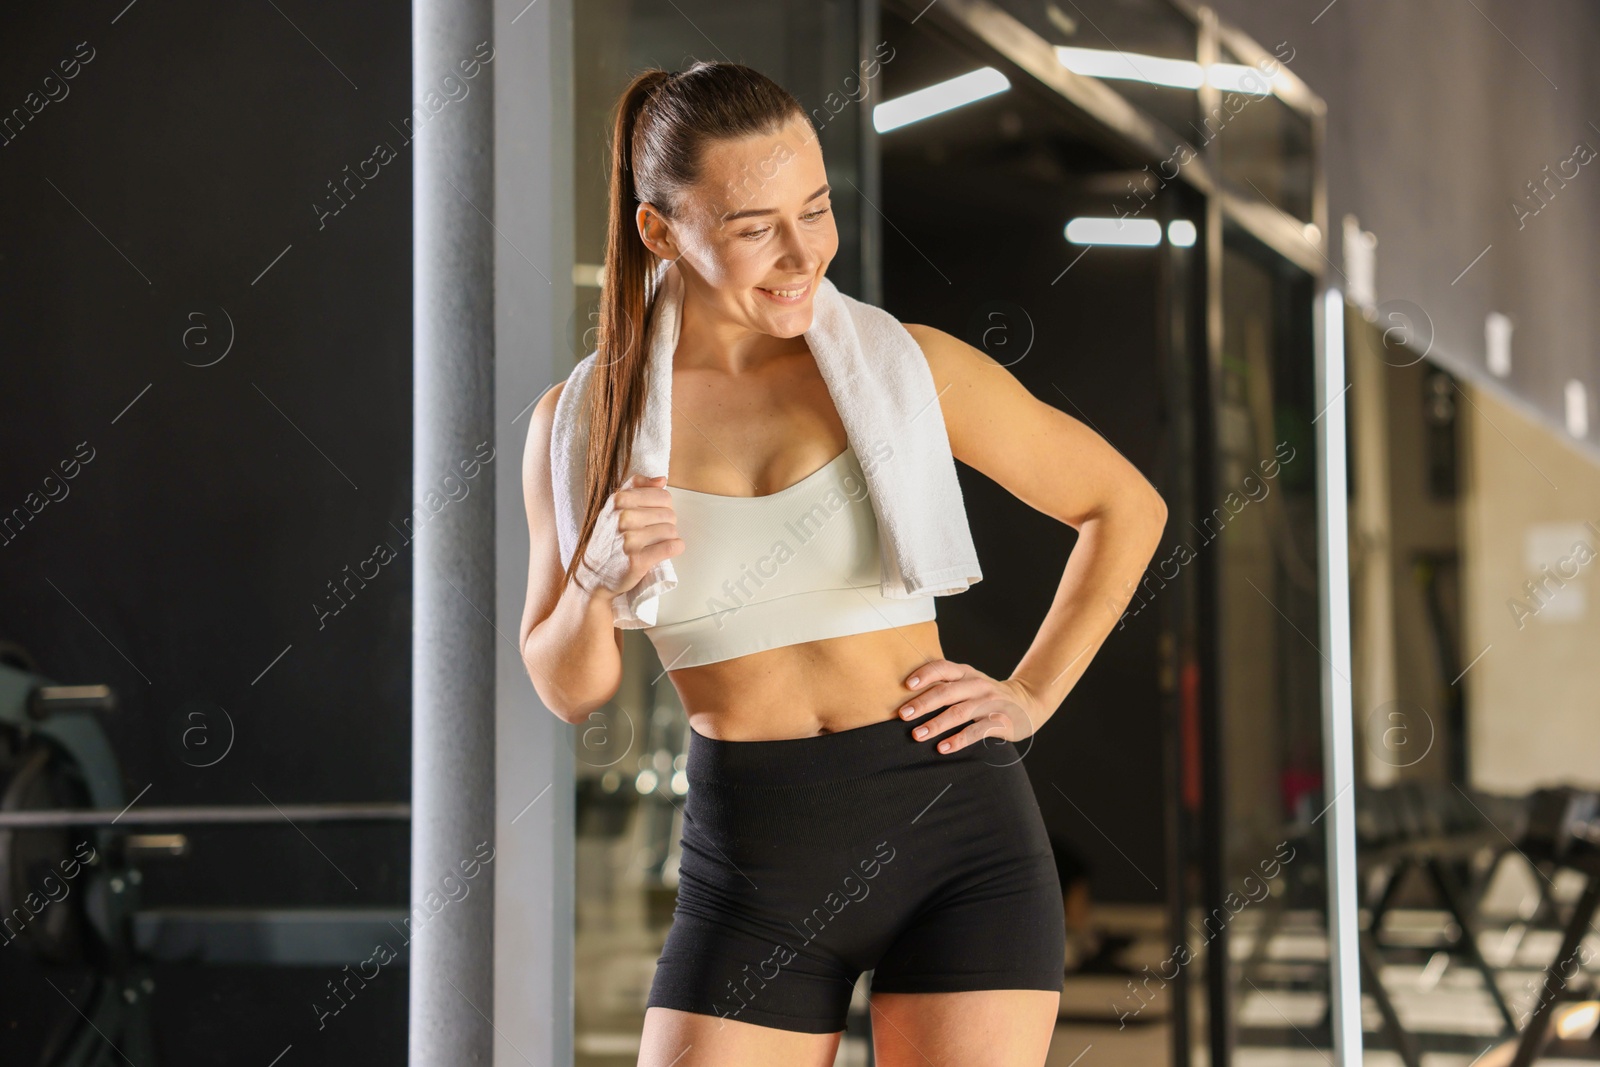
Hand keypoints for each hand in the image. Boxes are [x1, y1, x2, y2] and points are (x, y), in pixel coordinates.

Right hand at [576, 473, 683, 599]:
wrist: (593, 575)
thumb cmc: (608, 540)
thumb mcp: (614, 508)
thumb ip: (636, 488)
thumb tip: (661, 480)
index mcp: (618, 501)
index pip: (662, 495)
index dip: (664, 507)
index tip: (655, 517)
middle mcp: (622, 518)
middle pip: (669, 514)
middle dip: (667, 524)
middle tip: (655, 534)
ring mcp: (629, 540)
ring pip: (671, 531)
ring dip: (670, 538)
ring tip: (657, 543)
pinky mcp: (637, 560)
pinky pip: (671, 547)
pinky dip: (675, 549)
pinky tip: (666, 551)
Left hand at [895, 659, 1044, 754]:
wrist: (1027, 702)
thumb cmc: (985, 695)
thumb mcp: (969, 682)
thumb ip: (945, 684)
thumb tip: (906, 695)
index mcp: (965, 673)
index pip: (943, 668)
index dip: (925, 675)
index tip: (906, 685)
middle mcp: (977, 685)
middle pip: (946, 692)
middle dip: (922, 703)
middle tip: (902, 715)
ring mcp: (989, 703)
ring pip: (959, 712)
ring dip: (936, 724)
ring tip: (917, 734)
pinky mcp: (999, 722)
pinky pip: (976, 731)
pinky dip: (958, 740)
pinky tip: (942, 748)